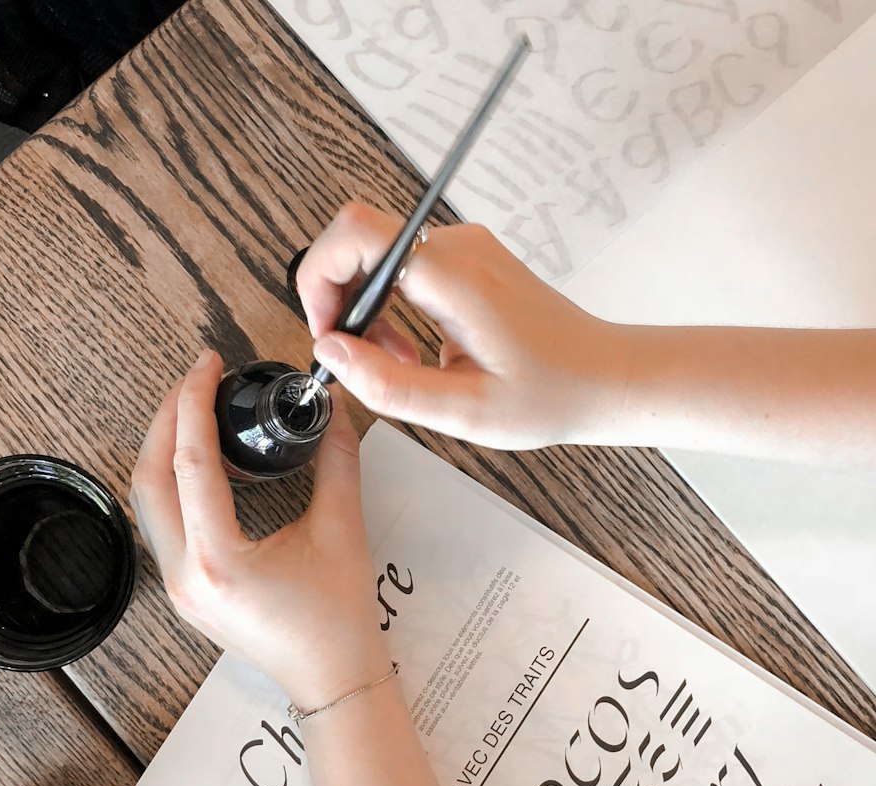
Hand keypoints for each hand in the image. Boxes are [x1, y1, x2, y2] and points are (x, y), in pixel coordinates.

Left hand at [130, 350, 391, 710]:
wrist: (333, 680)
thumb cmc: (338, 620)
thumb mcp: (342, 531)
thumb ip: (335, 461)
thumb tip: (331, 409)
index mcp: (217, 560)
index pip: (190, 462)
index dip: (195, 402)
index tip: (208, 365)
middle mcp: (183, 575)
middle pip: (149, 478)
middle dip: (167, 418)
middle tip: (195, 379)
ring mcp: (177, 588)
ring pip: (146, 502)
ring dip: (163, 450)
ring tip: (194, 411)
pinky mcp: (185, 592)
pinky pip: (161, 524)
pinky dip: (171, 483)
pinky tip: (200, 461)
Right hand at [296, 203, 623, 450]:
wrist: (606, 377)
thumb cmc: (550, 395)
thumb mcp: (463, 411)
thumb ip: (389, 384)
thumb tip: (330, 352)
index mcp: (455, 278)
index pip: (357, 233)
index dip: (321, 277)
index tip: (328, 332)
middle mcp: (458, 248)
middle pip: (359, 240)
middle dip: (340, 301)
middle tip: (360, 358)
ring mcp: (465, 249)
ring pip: (378, 257)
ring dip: (368, 311)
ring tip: (397, 362)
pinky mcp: (468, 261)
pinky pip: (405, 269)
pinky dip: (392, 308)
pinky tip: (414, 351)